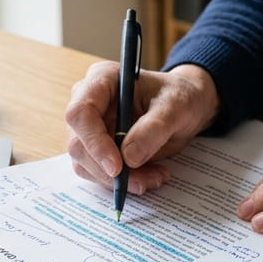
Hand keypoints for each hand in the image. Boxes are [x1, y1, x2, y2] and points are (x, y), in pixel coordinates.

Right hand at [65, 63, 220, 193]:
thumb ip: (154, 128)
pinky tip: (149, 175)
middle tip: (145, 180)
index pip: (80, 113)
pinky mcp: (96, 149)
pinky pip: (98, 173)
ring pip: (86, 164)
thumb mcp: (176, 107)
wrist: (183, 107)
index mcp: (102, 80)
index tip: (117, 167)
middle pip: (79, 144)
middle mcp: (88, 102)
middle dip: (109, 170)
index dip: (94, 142)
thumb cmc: (178, 97)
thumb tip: (129, 157)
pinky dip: (123, 181)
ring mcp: (89, 128)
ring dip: (119, 180)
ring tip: (155, 177)